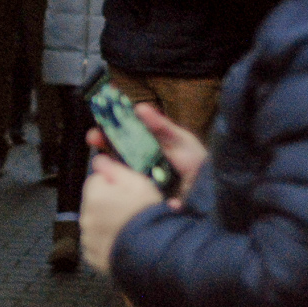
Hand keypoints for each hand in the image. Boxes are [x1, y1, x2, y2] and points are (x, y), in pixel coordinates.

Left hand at [80, 154, 162, 272]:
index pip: (97, 181)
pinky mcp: (93, 257)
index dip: (114, 185)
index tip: (127, 192)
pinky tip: (124, 242)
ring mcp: (88, 239)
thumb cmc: (147, 217)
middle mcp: (86, 217)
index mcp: (94, 195)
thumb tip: (99, 160)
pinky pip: (98, 245)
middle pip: (95, 203)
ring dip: (108, 224)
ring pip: (97, 224)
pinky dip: (108, 243)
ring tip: (131, 228)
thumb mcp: (137, 182)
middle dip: (110, 204)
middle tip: (132, 210)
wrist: (155, 253)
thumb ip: (114, 168)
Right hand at [85, 103, 207, 204]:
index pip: (124, 133)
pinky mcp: (141, 198)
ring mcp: (140, 181)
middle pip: (115, 149)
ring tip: (101, 158)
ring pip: (116, 170)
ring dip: (105, 162)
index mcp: (150, 146)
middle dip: (102, 141)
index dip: (110, 125)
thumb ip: (162, 126)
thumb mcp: (182, 141)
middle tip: (94, 138)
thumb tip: (139, 108)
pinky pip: (124, 191)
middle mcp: (141, 162)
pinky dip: (116, 184)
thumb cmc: (199, 166)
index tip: (100, 117)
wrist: (213, 199)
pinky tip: (112, 177)